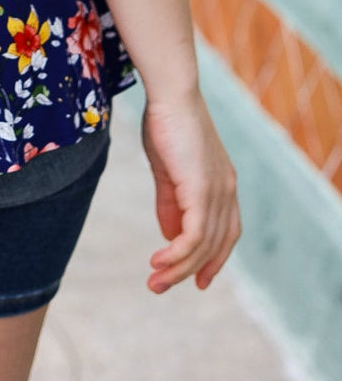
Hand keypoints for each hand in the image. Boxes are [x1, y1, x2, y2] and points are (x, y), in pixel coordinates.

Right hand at [140, 88, 240, 293]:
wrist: (171, 93)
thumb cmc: (166, 122)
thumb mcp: (167, 168)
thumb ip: (170, 200)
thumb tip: (169, 233)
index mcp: (222, 184)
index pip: (227, 232)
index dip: (214, 259)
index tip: (195, 279)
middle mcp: (227, 191)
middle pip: (216, 245)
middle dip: (190, 270)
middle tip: (161, 286)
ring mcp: (217, 191)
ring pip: (203, 245)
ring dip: (177, 267)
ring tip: (153, 280)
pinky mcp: (202, 190)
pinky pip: (194, 235)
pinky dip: (177, 253)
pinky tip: (159, 260)